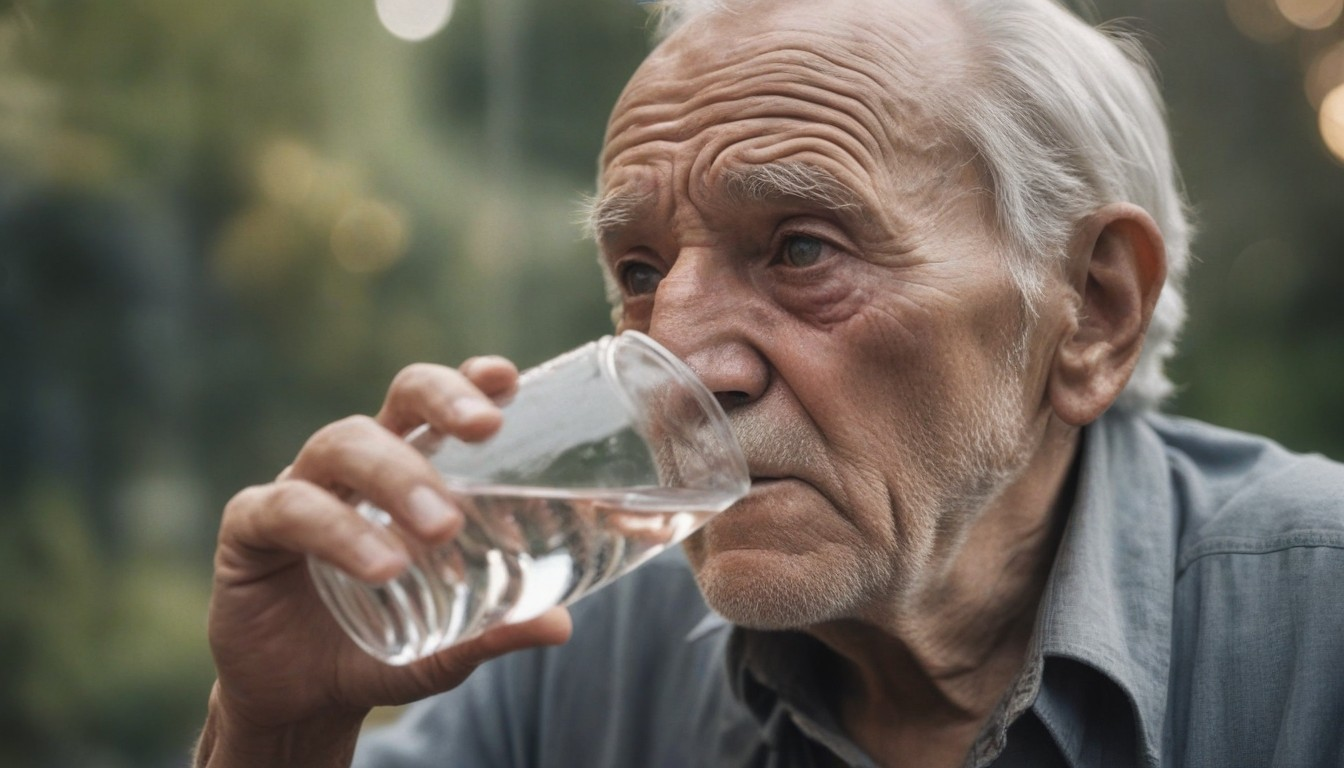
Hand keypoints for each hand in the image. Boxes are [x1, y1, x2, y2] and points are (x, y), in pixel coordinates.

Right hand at [199, 357, 572, 765]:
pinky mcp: (249, 528)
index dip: (469, 380)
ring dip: (396, 476)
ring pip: (343, 445)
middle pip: (397, 401)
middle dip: (442, 400)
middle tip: (485, 430)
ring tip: (443, 527)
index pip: (437, 403)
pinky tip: (380, 567)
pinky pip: (287, 509)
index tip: (507, 378)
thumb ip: (496, 631)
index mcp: (406, 467)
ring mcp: (299, 487)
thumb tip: (561, 627)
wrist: (298, 701)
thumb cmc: (380, 648)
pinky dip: (337, 532)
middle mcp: (355, 465)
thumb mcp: (445, 646)